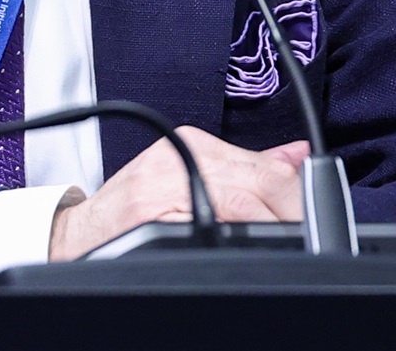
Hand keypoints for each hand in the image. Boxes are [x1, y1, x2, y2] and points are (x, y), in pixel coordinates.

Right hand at [48, 129, 310, 261]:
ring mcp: (163, 188)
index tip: (314, 217)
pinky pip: (205, 233)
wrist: (82, 232)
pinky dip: (226, 245)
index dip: (296, 196)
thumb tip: (298, 155)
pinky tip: (237, 254)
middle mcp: (178, 156)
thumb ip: (248, 166)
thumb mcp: (192, 169)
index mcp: (193, 141)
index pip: (265, 166)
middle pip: (257, 184)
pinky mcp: (151, 219)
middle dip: (287, 215)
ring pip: (237, 207)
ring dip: (264, 230)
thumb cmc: (136, 206)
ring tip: (277, 246)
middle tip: (304, 237)